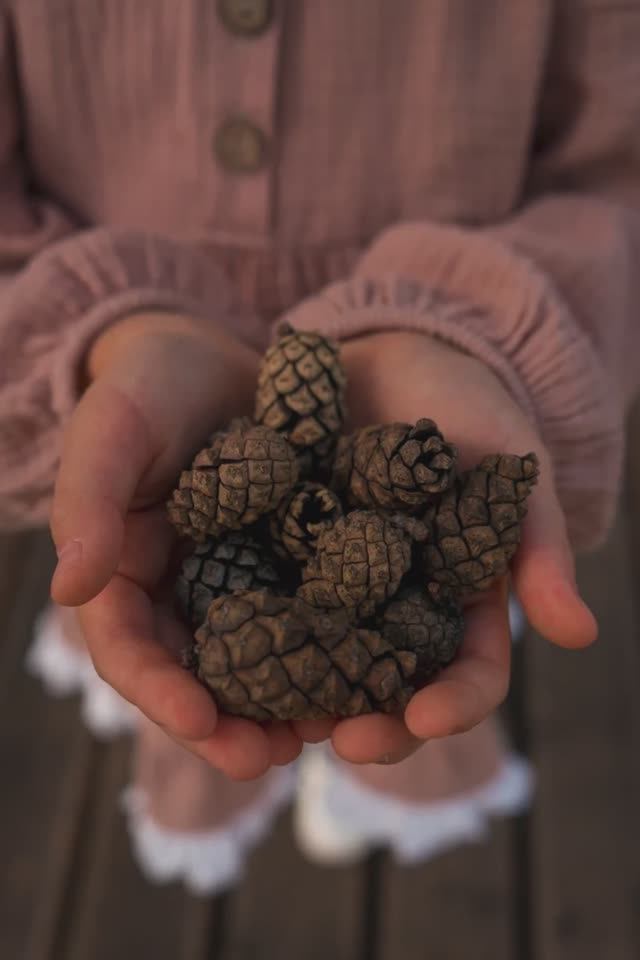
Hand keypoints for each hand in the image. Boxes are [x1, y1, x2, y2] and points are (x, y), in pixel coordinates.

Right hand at [50, 313, 302, 778]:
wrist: (216, 357)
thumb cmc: (150, 386)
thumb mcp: (114, 430)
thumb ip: (90, 502)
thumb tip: (69, 587)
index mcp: (127, 575)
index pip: (131, 648)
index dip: (159, 690)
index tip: (199, 723)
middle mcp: (186, 593)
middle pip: (200, 675)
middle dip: (230, 723)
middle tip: (266, 758)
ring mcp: (244, 582)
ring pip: (263, 661)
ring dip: (289, 705)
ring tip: (325, 735)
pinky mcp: (298, 562)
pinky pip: (316, 614)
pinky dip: (337, 649)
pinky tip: (369, 673)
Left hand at [292, 331, 597, 764]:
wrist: (397, 352)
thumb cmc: (470, 409)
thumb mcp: (512, 470)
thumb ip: (538, 547)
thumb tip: (579, 634)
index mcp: (459, 601)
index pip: (468, 674)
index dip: (452, 705)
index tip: (425, 720)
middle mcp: (396, 607)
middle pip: (390, 688)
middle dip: (371, 722)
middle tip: (339, 741)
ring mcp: (336, 584)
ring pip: (321, 660)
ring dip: (302, 696)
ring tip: (275, 716)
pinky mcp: (281, 551)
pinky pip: (264, 597)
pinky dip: (251, 626)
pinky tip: (226, 646)